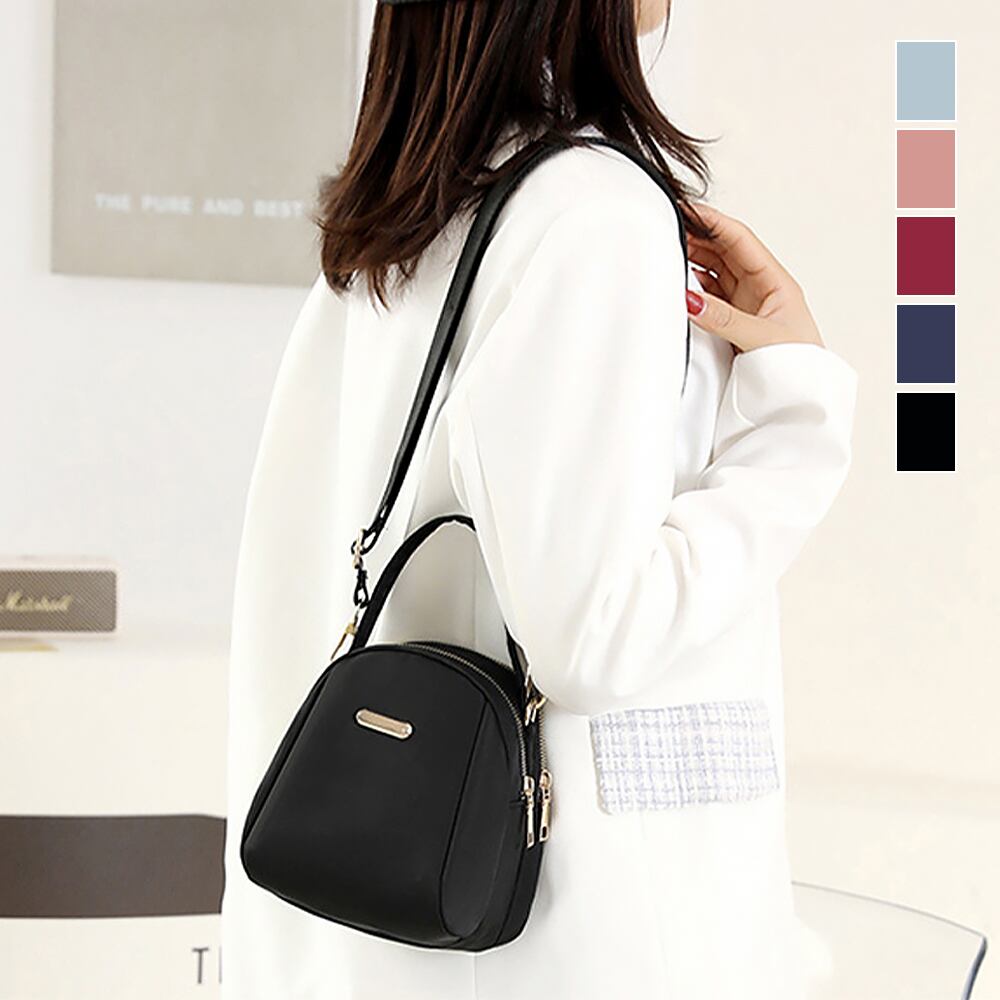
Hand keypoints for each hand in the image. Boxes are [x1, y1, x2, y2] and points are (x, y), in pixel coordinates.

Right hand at [681, 202, 824, 353]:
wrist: (803, 398)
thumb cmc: (799, 367)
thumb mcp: (761, 339)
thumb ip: (724, 319)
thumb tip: (690, 300)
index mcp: (774, 281)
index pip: (740, 240)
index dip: (714, 222)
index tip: (687, 210)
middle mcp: (758, 288)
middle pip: (723, 251)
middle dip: (698, 235)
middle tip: (667, 226)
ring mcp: (744, 305)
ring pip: (713, 271)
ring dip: (692, 259)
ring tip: (666, 249)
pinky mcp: (732, 323)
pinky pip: (708, 296)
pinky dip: (692, 287)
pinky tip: (676, 282)